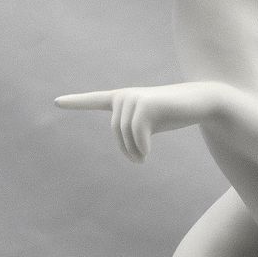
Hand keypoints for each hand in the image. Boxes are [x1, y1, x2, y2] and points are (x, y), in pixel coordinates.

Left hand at [55, 84, 218, 161]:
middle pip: (115, 131)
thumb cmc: (175, 114)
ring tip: (143, 158)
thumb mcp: (150, 126)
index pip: (95, 100)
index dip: (76, 102)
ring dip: (134, 152)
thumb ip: (135, 133)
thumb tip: (131, 152)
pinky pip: (136, 133)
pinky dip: (141, 147)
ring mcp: (135, 98)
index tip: (56, 102)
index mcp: (123, 99)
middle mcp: (125, 96)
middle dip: (126, 149)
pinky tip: (147, 154)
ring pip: (124, 133)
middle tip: (139, 160)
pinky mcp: (146, 105)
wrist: (201, 102)